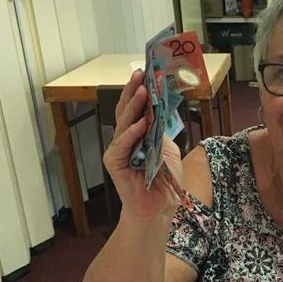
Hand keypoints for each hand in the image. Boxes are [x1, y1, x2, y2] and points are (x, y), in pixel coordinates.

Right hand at [102, 70, 180, 219]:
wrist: (160, 207)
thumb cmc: (165, 180)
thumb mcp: (167, 149)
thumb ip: (160, 131)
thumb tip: (158, 110)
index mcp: (137, 134)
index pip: (136, 109)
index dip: (140, 91)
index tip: (147, 74)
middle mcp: (125, 140)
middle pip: (126, 111)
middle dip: (133, 91)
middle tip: (140, 75)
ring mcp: (118, 151)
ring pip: (123, 124)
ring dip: (133, 107)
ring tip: (142, 92)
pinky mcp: (115, 163)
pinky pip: (122, 145)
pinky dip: (131, 134)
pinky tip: (140, 123)